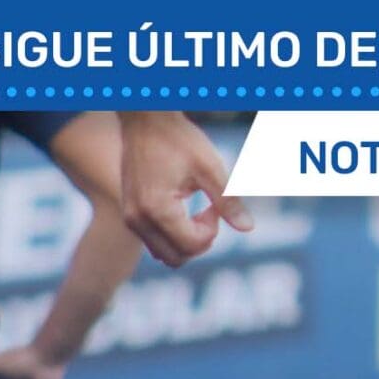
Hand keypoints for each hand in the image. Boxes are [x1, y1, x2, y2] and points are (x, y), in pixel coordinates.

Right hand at [118, 110, 252, 266]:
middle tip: (209, 211)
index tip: (215, 204)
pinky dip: (172, 235)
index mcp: (157, 209)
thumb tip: (248, 228)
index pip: (191, 245)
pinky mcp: (129, 213)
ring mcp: (130, 218)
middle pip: (176, 258)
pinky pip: (153, 241)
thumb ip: (228, 201)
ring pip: (163, 254)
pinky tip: (184, 208)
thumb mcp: (210, 168)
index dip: (212, 230)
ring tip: (196, 210)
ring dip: (185, 241)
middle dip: (199, 242)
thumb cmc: (179, 139)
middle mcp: (137, 220)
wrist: (146, 119)